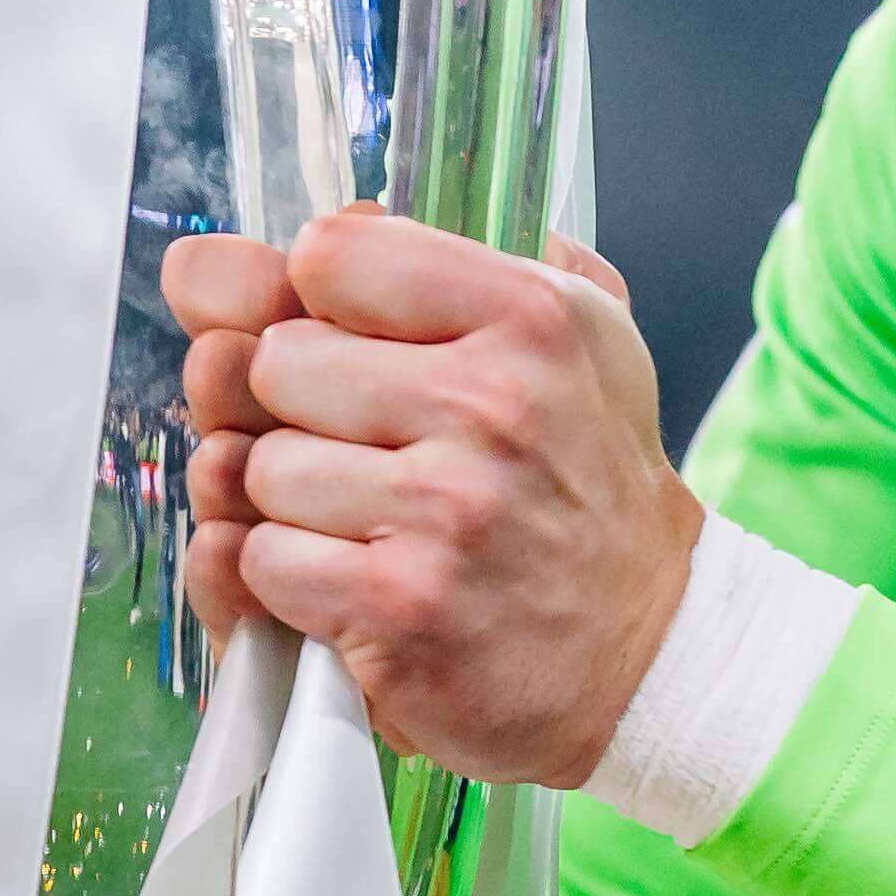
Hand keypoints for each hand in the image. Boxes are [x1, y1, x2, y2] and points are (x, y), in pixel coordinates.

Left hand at [165, 209, 697, 790]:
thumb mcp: (565, 336)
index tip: (352, 339)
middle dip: (298, 408)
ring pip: (257, 467)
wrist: (646, 649)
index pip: (329, 254)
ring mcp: (445, 509)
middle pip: (274, 361)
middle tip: (365, 446)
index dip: (319, 302)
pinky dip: (287, 577)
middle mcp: (492, 402)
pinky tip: (353, 579)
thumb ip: (427, 261)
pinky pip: (260, 560)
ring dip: (291, 502)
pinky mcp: (399, 608)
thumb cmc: (585, 481)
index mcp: (532, 313)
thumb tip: (250, 245)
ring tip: (367, 520)